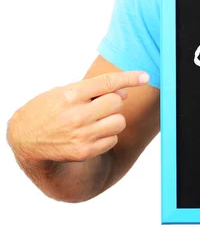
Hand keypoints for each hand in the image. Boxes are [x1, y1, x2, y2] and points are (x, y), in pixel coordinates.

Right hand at [7, 71, 148, 162]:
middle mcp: (77, 115)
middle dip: (114, 101)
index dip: (129, 78)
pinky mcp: (85, 151)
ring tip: (96, 120)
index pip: (107, 83)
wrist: (25, 138)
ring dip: (113, 119)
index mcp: (71, 95)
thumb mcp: (63, 92)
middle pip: (117, 103)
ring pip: (119, 122)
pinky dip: (107, 135)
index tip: (144, 76)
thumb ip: (93, 91)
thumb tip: (124, 94)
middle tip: (100, 105)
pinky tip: (92, 133)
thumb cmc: (48, 109)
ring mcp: (82, 135)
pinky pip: (113, 140)